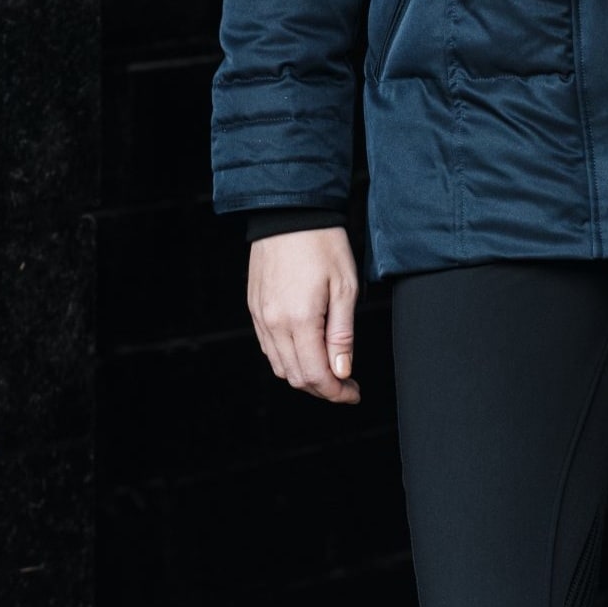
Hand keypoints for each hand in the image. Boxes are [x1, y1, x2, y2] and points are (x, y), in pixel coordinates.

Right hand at [247, 226, 360, 403]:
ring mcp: (260, 317)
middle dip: (323, 389)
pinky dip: (287, 359)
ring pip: (279, 366)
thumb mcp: (345, 287)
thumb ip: (342, 335)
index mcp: (299, 321)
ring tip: (328, 369)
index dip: (337, 393)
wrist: (290, 213)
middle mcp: (274, 324)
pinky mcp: (254, 308)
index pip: (316, 376)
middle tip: (346, 385)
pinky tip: (307, 350)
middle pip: (296, 377)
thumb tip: (341, 372)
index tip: (353, 393)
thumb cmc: (323, 244)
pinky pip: (268, 347)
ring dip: (304, 376)